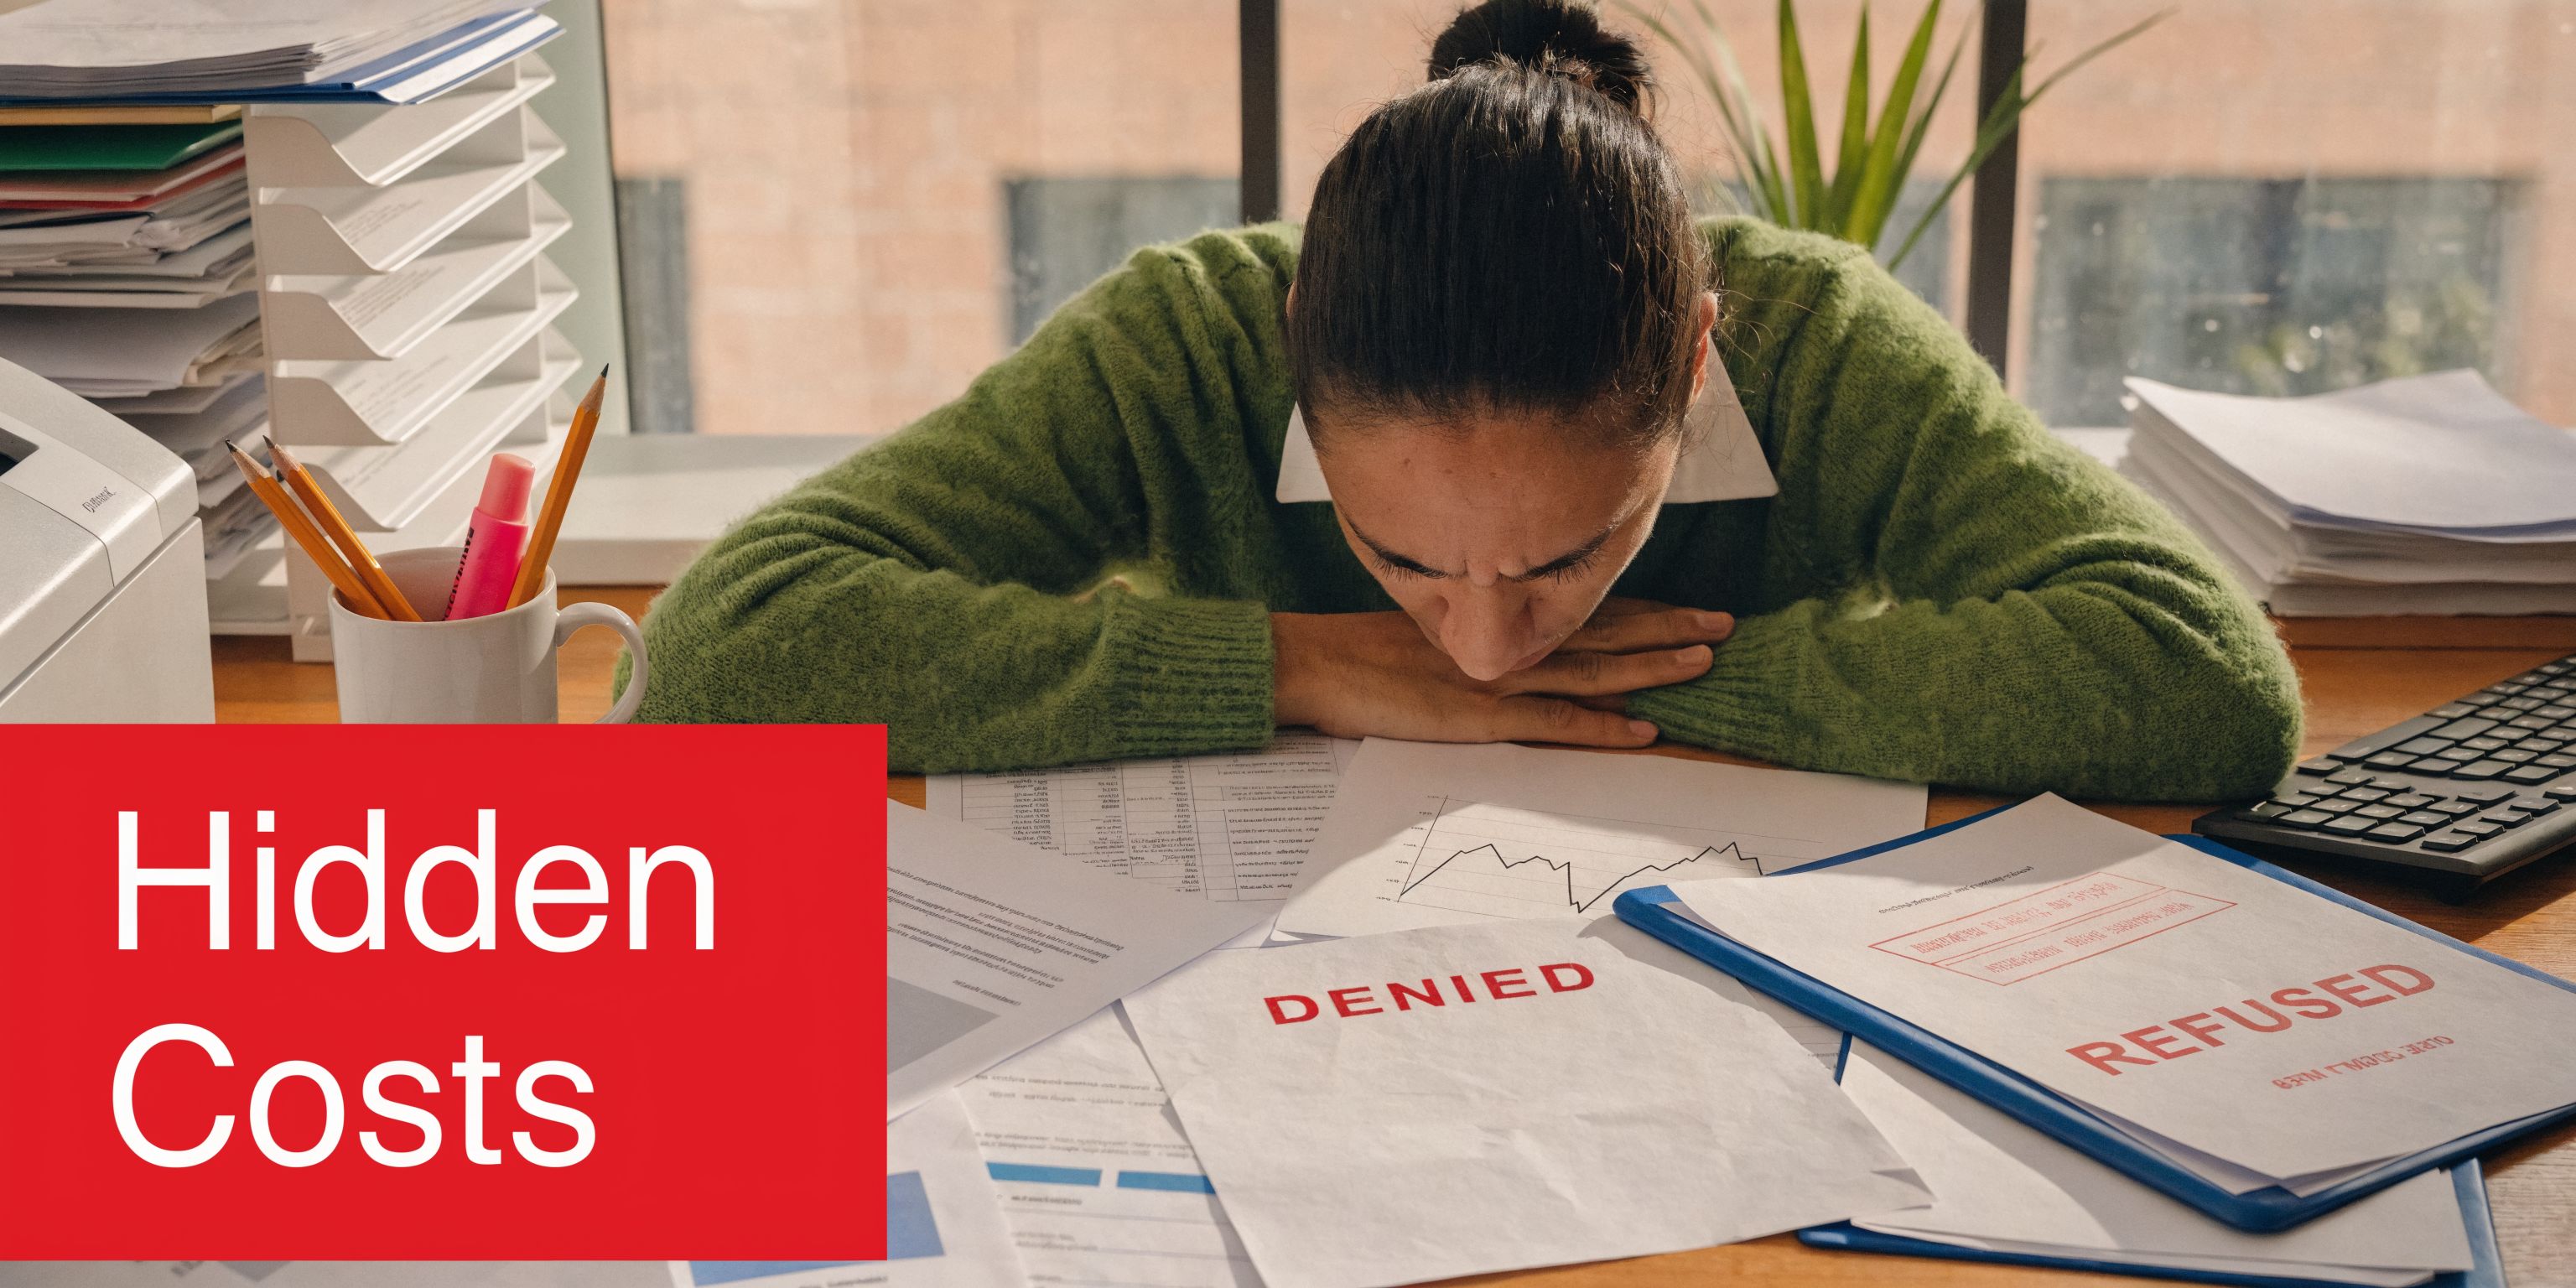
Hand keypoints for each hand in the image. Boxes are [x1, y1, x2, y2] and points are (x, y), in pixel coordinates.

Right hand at [1270, 598, 1733, 747]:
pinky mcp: (1483, 715)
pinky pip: (1556, 724)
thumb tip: (1517, 638)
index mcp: (1500, 617)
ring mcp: (1500, 677)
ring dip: (1651, 668)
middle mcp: (1509, 641)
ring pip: (1593, 671)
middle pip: (1605, 631)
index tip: (1686, 606)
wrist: (1315, 663)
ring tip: (1703, 662)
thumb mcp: (1431, 627)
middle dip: (1668, 628)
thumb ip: (1479, 631)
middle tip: (1725, 623)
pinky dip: (1602, 727)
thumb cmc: (1362, 650)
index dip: (1641, 609)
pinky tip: (1643, 731)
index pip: (1585, 609)